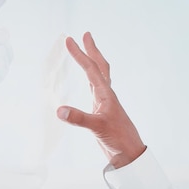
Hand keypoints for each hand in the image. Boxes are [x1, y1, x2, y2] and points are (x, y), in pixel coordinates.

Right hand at [56, 32, 145, 167]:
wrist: (129, 153)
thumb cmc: (118, 139)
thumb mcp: (97, 127)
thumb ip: (79, 119)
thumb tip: (59, 110)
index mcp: (106, 94)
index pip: (91, 69)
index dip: (80, 54)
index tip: (69, 40)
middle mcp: (106, 95)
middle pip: (100, 66)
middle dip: (92, 50)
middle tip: (85, 35)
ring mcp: (105, 103)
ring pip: (99, 76)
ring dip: (92, 62)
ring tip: (86, 52)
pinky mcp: (102, 112)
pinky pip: (96, 89)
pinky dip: (91, 80)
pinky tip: (88, 82)